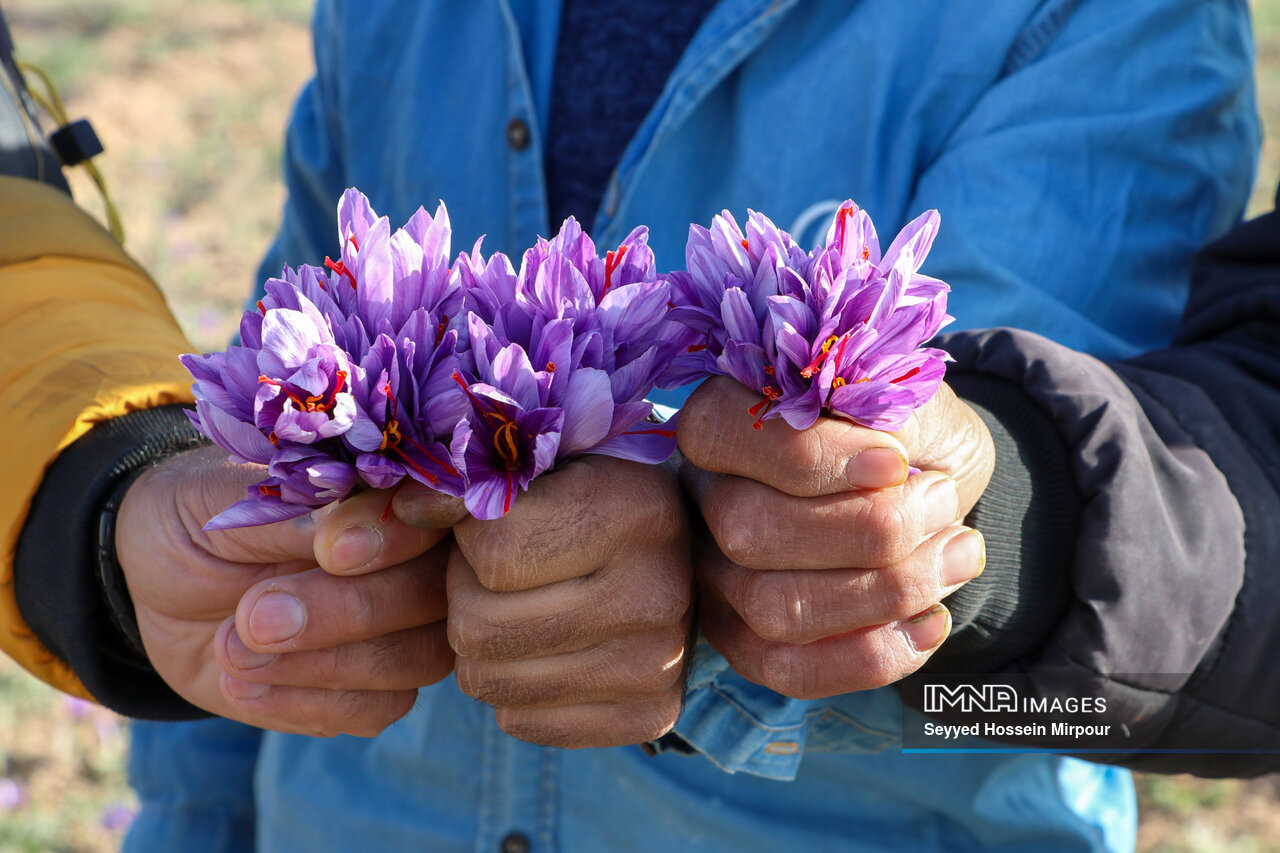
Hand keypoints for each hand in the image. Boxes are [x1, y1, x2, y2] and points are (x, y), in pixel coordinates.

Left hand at [117, 445, 456, 735]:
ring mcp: (402, 627)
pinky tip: (242, 684)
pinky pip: (379, 708)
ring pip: (419, 659)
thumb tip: (343, 529)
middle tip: (254, 615)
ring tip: (233, 648)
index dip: (399, 538)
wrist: (154, 586)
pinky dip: (308, 703)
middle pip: (434, 596)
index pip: (440, 513)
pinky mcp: (372, 686)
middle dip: (348, 612)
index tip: (331, 551)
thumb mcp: (227, 501)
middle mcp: (415, 559)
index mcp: (392, 492)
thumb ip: (294, 513)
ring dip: (324, 665)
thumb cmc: (196, 517)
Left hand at [394, 455, 692, 747]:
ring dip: (483, 642)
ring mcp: (660, 663)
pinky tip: (548, 644)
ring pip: (488, 681)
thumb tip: (389, 518)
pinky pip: (521, 720)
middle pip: (478, 628)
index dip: (466, 536)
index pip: (491, 554)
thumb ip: (460, 479)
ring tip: (522, 602)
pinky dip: (515, 686)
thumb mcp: (536, 458)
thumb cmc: (588, 488)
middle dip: (465, 593)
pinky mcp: (652, 714)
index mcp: (633, 509)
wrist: (684, 542)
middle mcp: (657, 592)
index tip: (492, 519)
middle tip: (498, 569)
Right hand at [677, 376, 993, 699]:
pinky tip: (931, 623)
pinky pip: (790, 670)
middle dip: (866, 530)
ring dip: (884, 590)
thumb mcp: (905, 393)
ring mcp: (714, 575)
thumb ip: (879, 402)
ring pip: (772, 608)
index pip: (716, 432)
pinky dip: (873, 655)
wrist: (932, 488)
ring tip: (958, 555)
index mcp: (719, 420)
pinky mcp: (744, 640)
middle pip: (748, 531)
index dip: (807, 457)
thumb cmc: (908, 433)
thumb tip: (883, 448)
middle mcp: (699, 498)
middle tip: (944, 502)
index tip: (896, 462)